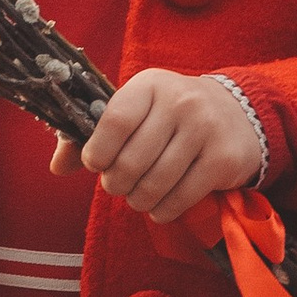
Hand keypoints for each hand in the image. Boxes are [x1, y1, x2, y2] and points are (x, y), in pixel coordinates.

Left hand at [53, 68, 260, 224]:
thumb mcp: (135, 111)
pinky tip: (159, 206)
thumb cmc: (170, 116)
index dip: (97, 151)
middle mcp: (180, 102)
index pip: (114, 122)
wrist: (239, 115)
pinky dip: (162, 211)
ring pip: (154, 185)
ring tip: (138, 197)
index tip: (96, 163)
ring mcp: (205, 130)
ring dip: (138, 201)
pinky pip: (180, 198)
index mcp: (150, 85)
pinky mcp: (223, 160)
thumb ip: (92, 134)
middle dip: (115, 184)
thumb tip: (57, 166)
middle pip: (131, 161)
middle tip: (117, 185)